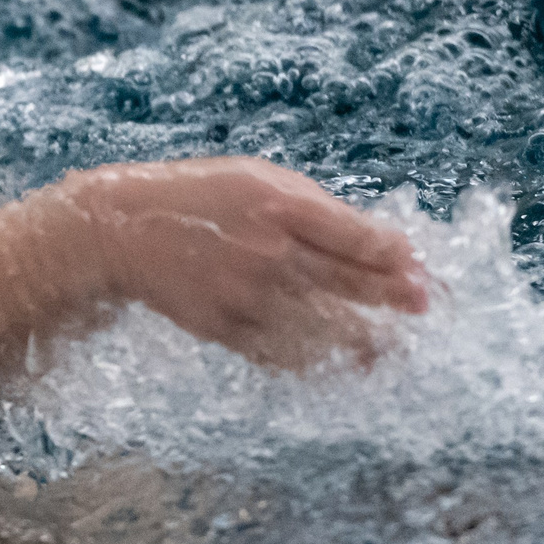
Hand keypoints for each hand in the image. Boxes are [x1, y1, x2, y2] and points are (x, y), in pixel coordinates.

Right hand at [52, 158, 429, 369]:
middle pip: (350, 284)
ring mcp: (248, 295)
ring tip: (387, 351)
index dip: (396, 257)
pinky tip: (332, 364)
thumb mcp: (257, 179)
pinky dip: (312, 360)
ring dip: (362, 342)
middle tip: (422, 308)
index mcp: (281, 205)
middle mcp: (270, 252)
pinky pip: (282, 353)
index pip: (358, 237)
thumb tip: (373, 242)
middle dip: (393, 299)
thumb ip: (314, 208)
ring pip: (323, 328)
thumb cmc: (198, 198)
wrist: (122, 233)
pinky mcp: (227, 328)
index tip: (419, 271)